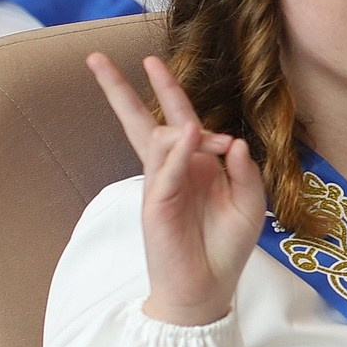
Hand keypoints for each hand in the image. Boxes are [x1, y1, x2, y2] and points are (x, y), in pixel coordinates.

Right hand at [88, 53, 267, 326]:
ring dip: (187, 129)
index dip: (175, 97)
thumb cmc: (226, 246)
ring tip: (214, 142)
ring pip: (160, 140)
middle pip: (143, 121)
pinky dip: (177, 152)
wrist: (207, 288)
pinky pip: (165, 171)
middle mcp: (173, 170)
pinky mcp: (155, 205)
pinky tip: (187, 134)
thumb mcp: (250, 204)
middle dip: (122, 89)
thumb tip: (233, 141)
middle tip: (96, 57)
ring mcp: (160, 186)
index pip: (178, 120)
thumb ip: (245, 172)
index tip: (221, 133)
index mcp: (195, 165)